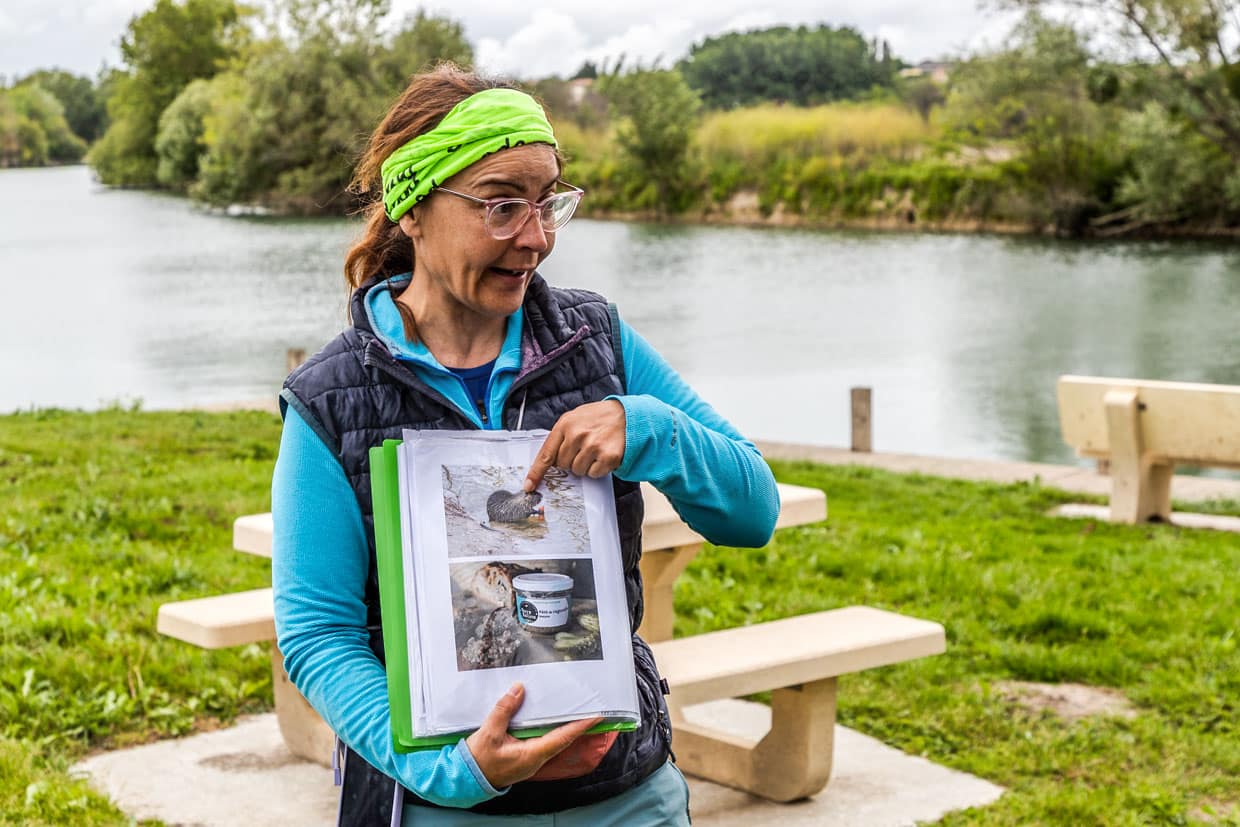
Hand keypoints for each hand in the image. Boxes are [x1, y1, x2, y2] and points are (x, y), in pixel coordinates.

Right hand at [465, 683, 602, 787]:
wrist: (466, 778)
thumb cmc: (478, 759)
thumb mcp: (489, 733)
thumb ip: (504, 710)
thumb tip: (519, 689)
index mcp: (532, 754)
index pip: (562, 738)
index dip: (579, 726)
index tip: (595, 716)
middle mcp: (536, 759)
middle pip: (562, 740)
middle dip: (576, 725)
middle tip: (589, 708)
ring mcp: (531, 760)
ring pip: (553, 742)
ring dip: (564, 727)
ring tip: (575, 711)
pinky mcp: (525, 757)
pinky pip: (543, 742)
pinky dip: (550, 730)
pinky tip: (550, 720)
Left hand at [524, 400, 625, 491]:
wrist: (626, 415)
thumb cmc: (598, 417)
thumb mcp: (574, 418)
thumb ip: (560, 436)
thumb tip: (548, 461)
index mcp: (565, 424)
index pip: (546, 454)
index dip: (536, 472)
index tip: (529, 485)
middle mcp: (578, 435)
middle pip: (562, 465)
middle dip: (570, 460)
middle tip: (582, 448)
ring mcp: (593, 446)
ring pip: (578, 471)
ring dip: (584, 465)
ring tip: (594, 449)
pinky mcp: (608, 456)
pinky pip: (594, 474)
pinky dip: (597, 468)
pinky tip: (602, 455)